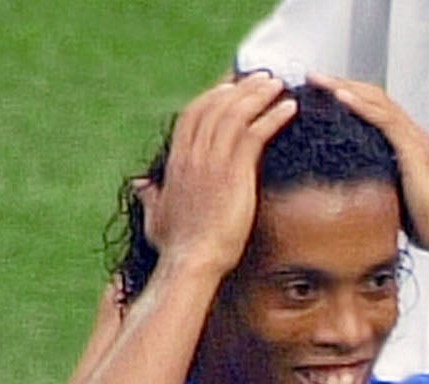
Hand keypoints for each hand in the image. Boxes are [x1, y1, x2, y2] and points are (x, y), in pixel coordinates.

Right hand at [140, 74, 295, 279]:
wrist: (191, 261)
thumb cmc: (177, 247)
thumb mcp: (156, 217)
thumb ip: (150, 196)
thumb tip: (139, 184)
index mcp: (177, 161)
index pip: (192, 116)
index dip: (212, 97)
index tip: (229, 87)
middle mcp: (192, 155)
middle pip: (215, 106)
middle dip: (239, 88)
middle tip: (261, 78)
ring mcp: (212, 161)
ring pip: (235, 114)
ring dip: (258, 95)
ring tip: (278, 84)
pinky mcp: (234, 172)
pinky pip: (255, 134)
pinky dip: (273, 117)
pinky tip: (289, 109)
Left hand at [317, 75, 428, 258]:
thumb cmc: (428, 224)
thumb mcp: (393, 197)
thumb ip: (376, 183)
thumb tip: (349, 189)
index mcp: (408, 144)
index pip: (376, 109)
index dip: (349, 97)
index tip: (321, 94)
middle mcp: (413, 135)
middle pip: (374, 97)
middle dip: (341, 84)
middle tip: (312, 78)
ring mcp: (415, 139)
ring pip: (377, 101)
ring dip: (344, 87)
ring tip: (316, 80)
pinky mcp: (414, 149)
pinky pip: (385, 119)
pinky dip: (361, 105)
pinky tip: (340, 96)